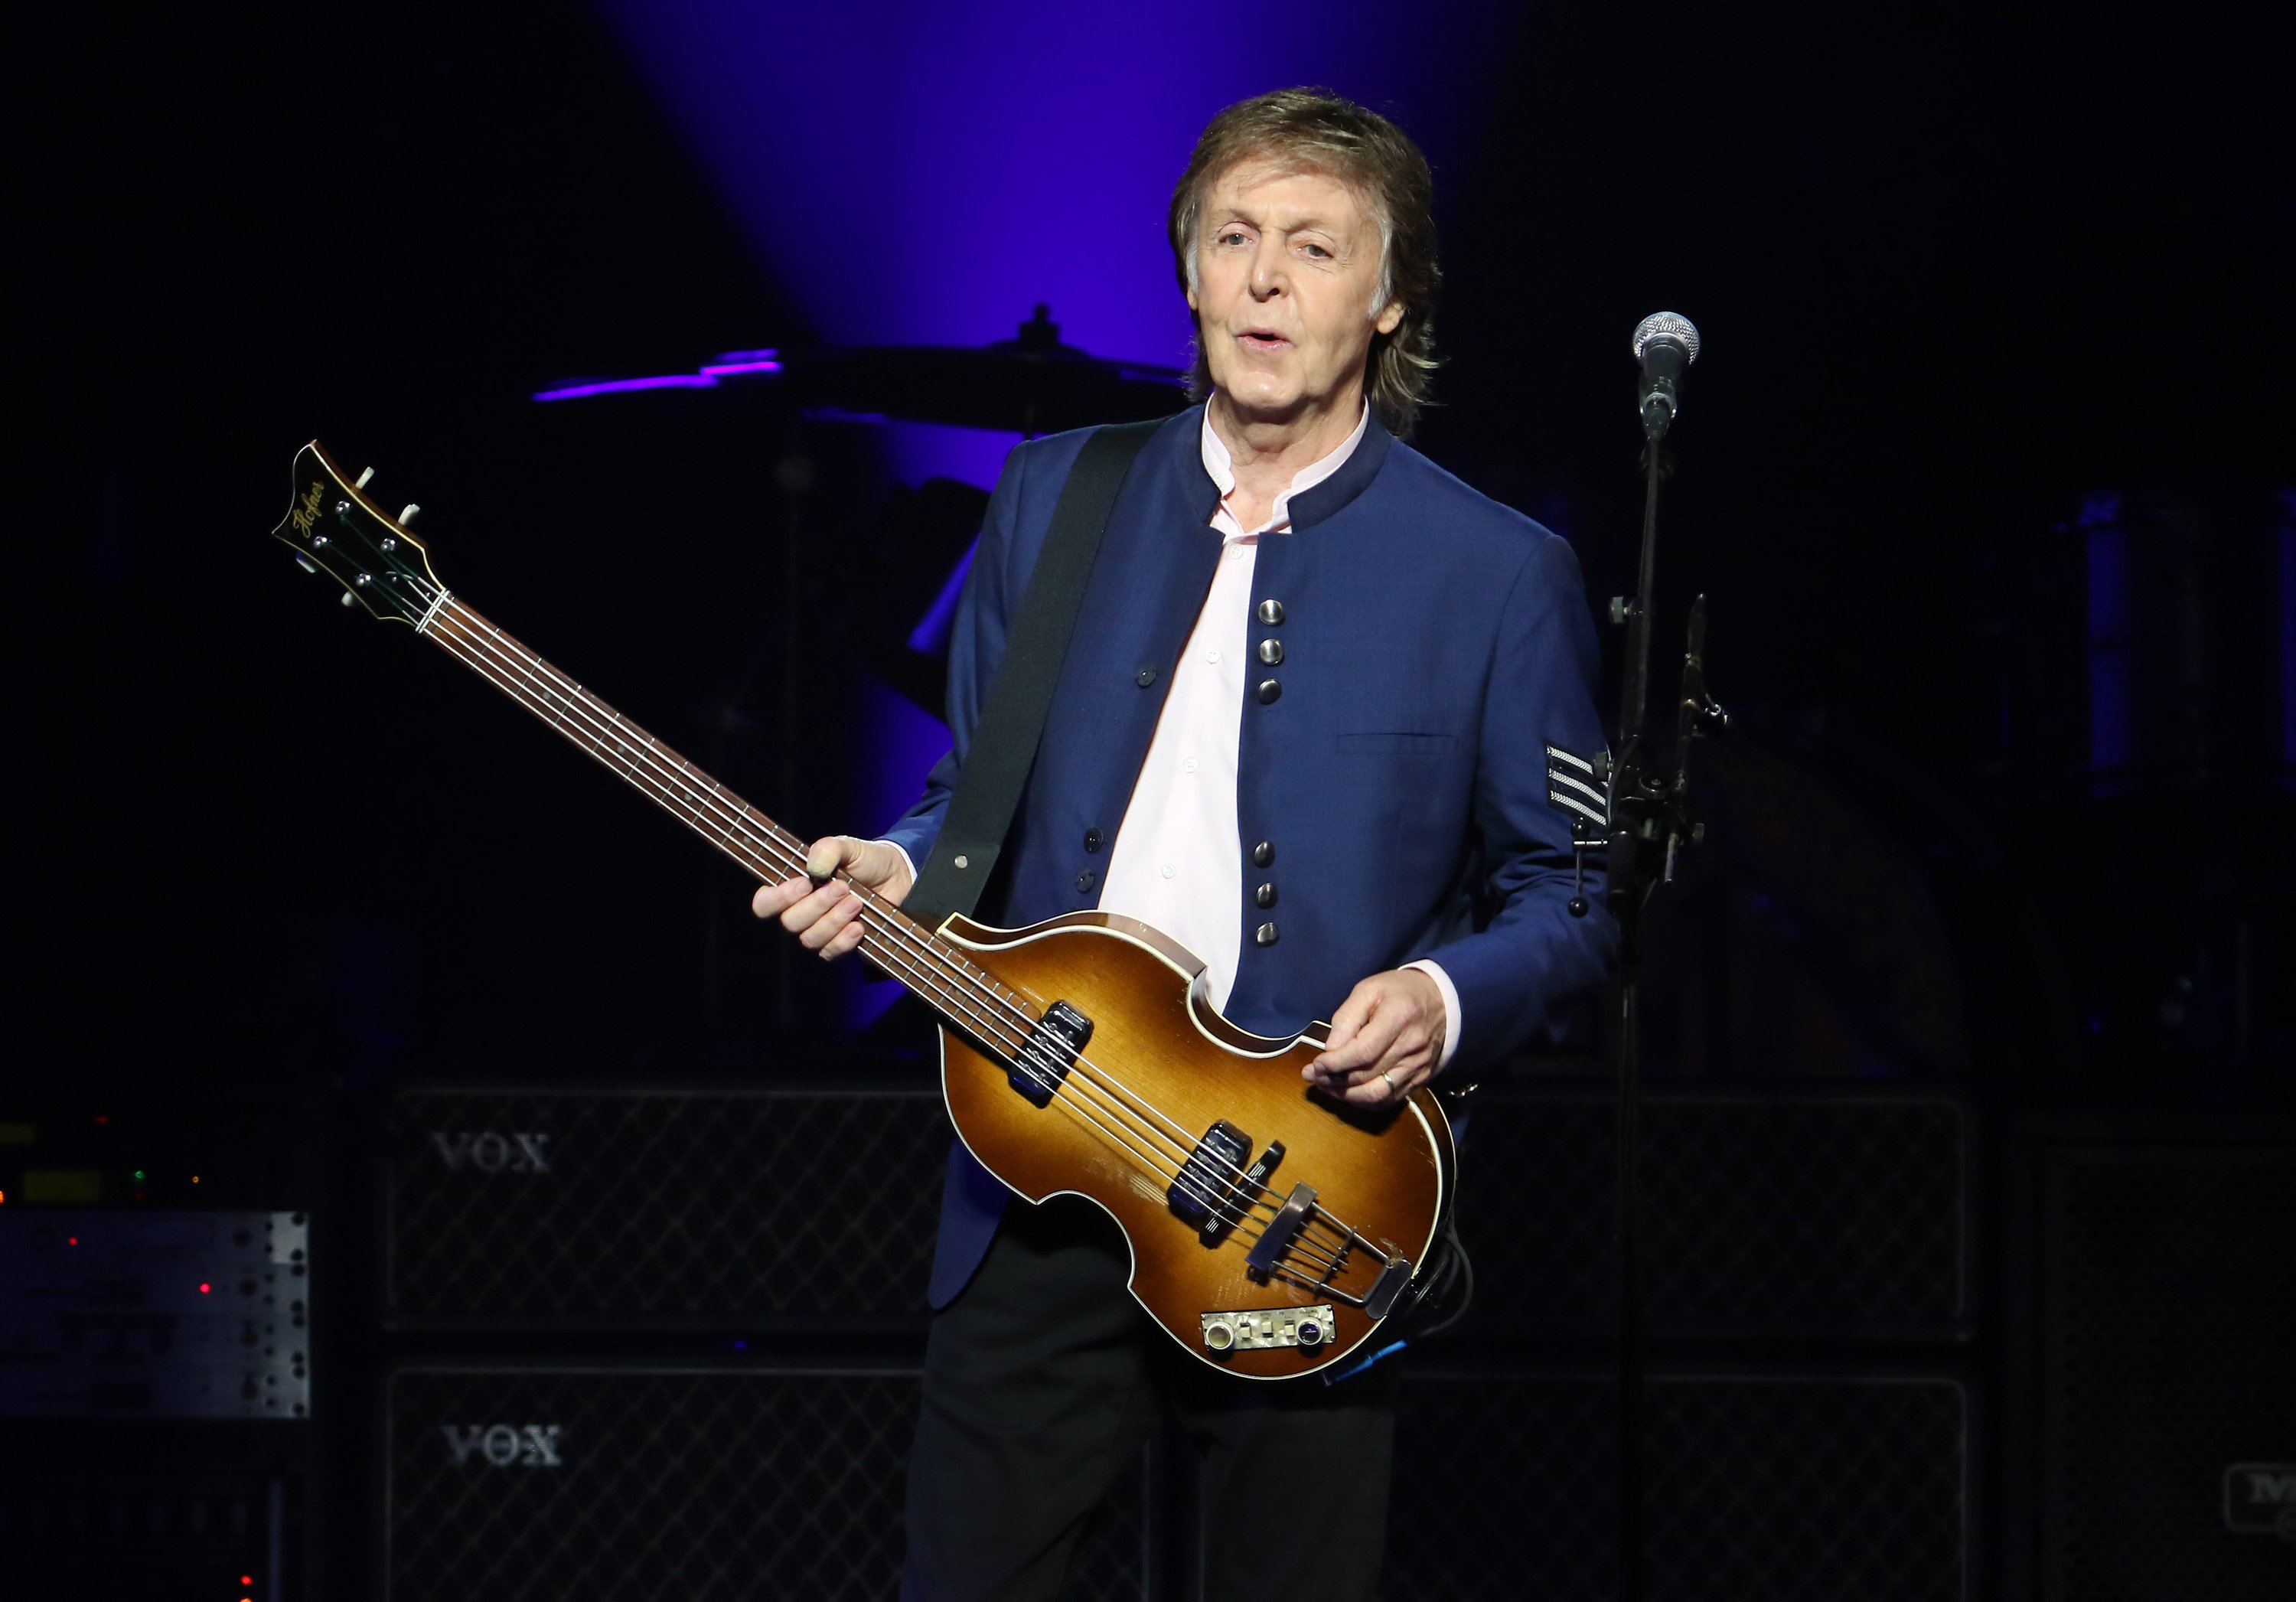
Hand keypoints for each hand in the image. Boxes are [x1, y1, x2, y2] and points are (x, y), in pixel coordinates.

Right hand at [750, 836, 913, 960]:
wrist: (898, 877)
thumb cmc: (866, 861)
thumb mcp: (848, 846)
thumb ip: (828, 849)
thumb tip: (814, 867)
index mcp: (794, 887)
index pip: (764, 903)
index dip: (778, 899)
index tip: (804, 883)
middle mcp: (802, 912)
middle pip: (790, 922)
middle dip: (817, 905)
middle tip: (843, 887)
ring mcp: (820, 930)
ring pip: (810, 939)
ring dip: (834, 920)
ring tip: (857, 901)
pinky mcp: (839, 945)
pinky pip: (830, 953)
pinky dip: (844, 940)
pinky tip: (859, 926)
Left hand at [1303, 968, 1445, 1106]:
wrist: (1442, 999)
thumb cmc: (1400, 991)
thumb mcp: (1369, 990)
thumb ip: (1347, 1018)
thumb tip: (1330, 1049)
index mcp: (1398, 1018)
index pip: (1362, 1052)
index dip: (1334, 1064)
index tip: (1315, 1065)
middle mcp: (1411, 1047)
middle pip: (1366, 1076)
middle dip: (1333, 1080)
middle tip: (1312, 1076)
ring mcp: (1418, 1066)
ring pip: (1377, 1094)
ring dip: (1346, 1096)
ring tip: (1327, 1086)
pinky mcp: (1421, 1078)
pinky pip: (1390, 1099)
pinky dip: (1366, 1101)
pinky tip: (1349, 1092)